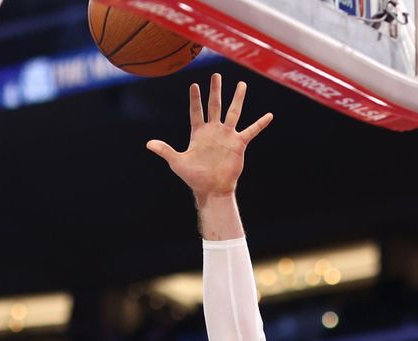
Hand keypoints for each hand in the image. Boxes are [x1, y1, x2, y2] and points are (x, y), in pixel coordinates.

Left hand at [146, 73, 272, 203]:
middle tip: (216, 75)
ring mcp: (227, 136)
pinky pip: (251, 131)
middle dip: (215, 90)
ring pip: (233, 112)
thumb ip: (165, 150)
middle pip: (215, 105)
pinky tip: (269, 115)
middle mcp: (213, 131)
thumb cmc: (194, 177)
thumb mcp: (177, 162)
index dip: (195, 98)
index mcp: (198, 133)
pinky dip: (260, 123)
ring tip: (242, 84)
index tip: (194, 85)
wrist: (212, 189)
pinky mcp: (239, 144)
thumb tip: (148, 144)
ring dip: (237, 98)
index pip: (196, 111)